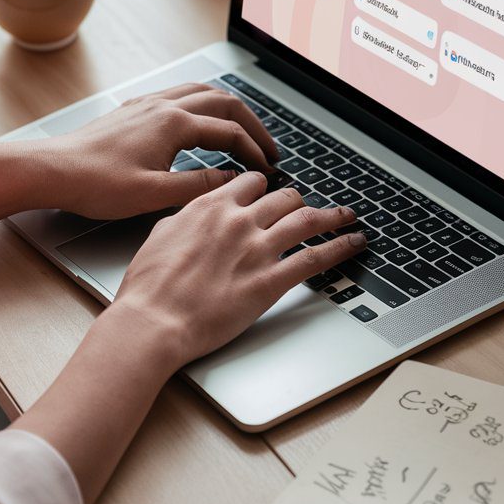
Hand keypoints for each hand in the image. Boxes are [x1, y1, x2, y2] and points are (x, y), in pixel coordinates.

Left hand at [42, 83, 277, 219]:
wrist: (51, 170)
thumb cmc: (94, 184)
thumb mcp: (153, 194)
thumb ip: (199, 185)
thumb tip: (233, 179)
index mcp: (172, 124)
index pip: (229, 133)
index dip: (254, 152)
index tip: (267, 170)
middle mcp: (162, 105)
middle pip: (223, 103)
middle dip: (251, 124)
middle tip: (268, 147)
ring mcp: (146, 104)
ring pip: (201, 92)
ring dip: (228, 109)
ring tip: (243, 129)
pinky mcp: (132, 110)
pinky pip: (178, 95)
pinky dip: (201, 104)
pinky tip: (199, 120)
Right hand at [115, 173, 366, 369]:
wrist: (154, 321)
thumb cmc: (149, 287)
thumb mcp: (159, 236)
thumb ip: (184, 220)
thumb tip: (192, 217)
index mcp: (209, 207)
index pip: (250, 182)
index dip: (264, 188)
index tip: (270, 193)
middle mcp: (238, 221)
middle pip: (284, 198)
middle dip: (298, 202)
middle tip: (308, 208)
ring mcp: (257, 249)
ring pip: (306, 220)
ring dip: (332, 216)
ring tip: (347, 215)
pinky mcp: (271, 281)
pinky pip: (315, 258)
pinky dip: (340, 247)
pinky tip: (353, 242)